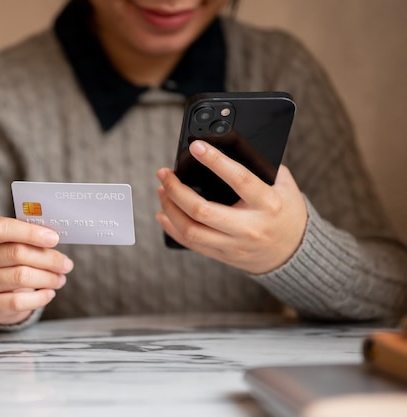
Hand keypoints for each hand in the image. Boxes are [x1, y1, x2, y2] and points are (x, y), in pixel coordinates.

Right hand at [0, 217, 72, 324]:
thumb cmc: (4, 261)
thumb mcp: (8, 244)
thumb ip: (25, 238)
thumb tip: (53, 237)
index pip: (1, 228)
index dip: (30, 232)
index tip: (54, 239)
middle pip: (15, 253)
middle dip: (48, 259)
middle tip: (66, 264)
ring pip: (20, 277)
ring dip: (47, 278)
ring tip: (60, 278)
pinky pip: (17, 302)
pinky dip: (39, 297)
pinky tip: (50, 293)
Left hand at [156, 140, 307, 273]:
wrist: (294, 252)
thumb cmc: (286, 211)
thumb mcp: (284, 185)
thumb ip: (261, 166)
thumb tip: (227, 145)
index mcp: (268, 204)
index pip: (239, 179)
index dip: (215, 161)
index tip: (195, 146)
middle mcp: (249, 227)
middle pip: (202, 210)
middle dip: (176, 189)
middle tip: (165, 173)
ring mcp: (234, 245)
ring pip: (191, 229)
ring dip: (170, 208)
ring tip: (163, 190)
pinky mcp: (223, 255)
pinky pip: (191, 243)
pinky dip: (172, 227)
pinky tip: (163, 213)